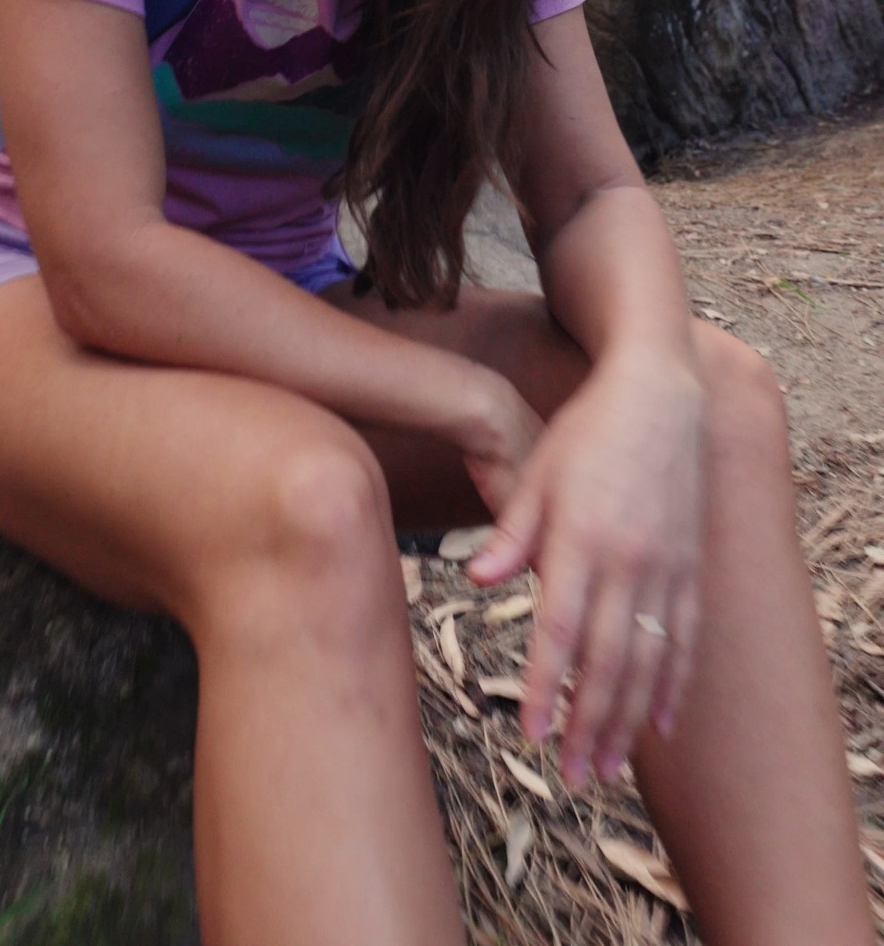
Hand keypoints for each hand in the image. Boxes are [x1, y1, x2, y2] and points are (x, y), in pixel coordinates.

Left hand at [466, 343, 704, 786]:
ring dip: (629, 720)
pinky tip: (662, 725)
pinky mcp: (691, 565)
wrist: (661, 393)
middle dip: (589, 725)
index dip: (546, 686)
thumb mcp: (538, 471)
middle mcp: (630, 561)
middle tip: (574, 776)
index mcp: (584, 538)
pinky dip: (674, 685)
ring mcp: (667, 567)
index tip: (532, 734)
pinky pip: (685, 638)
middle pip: (608, 660)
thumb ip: (511, 532)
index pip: (561, 629)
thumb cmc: (588, 431)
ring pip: (649, 660)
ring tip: (609, 768)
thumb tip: (478, 580)